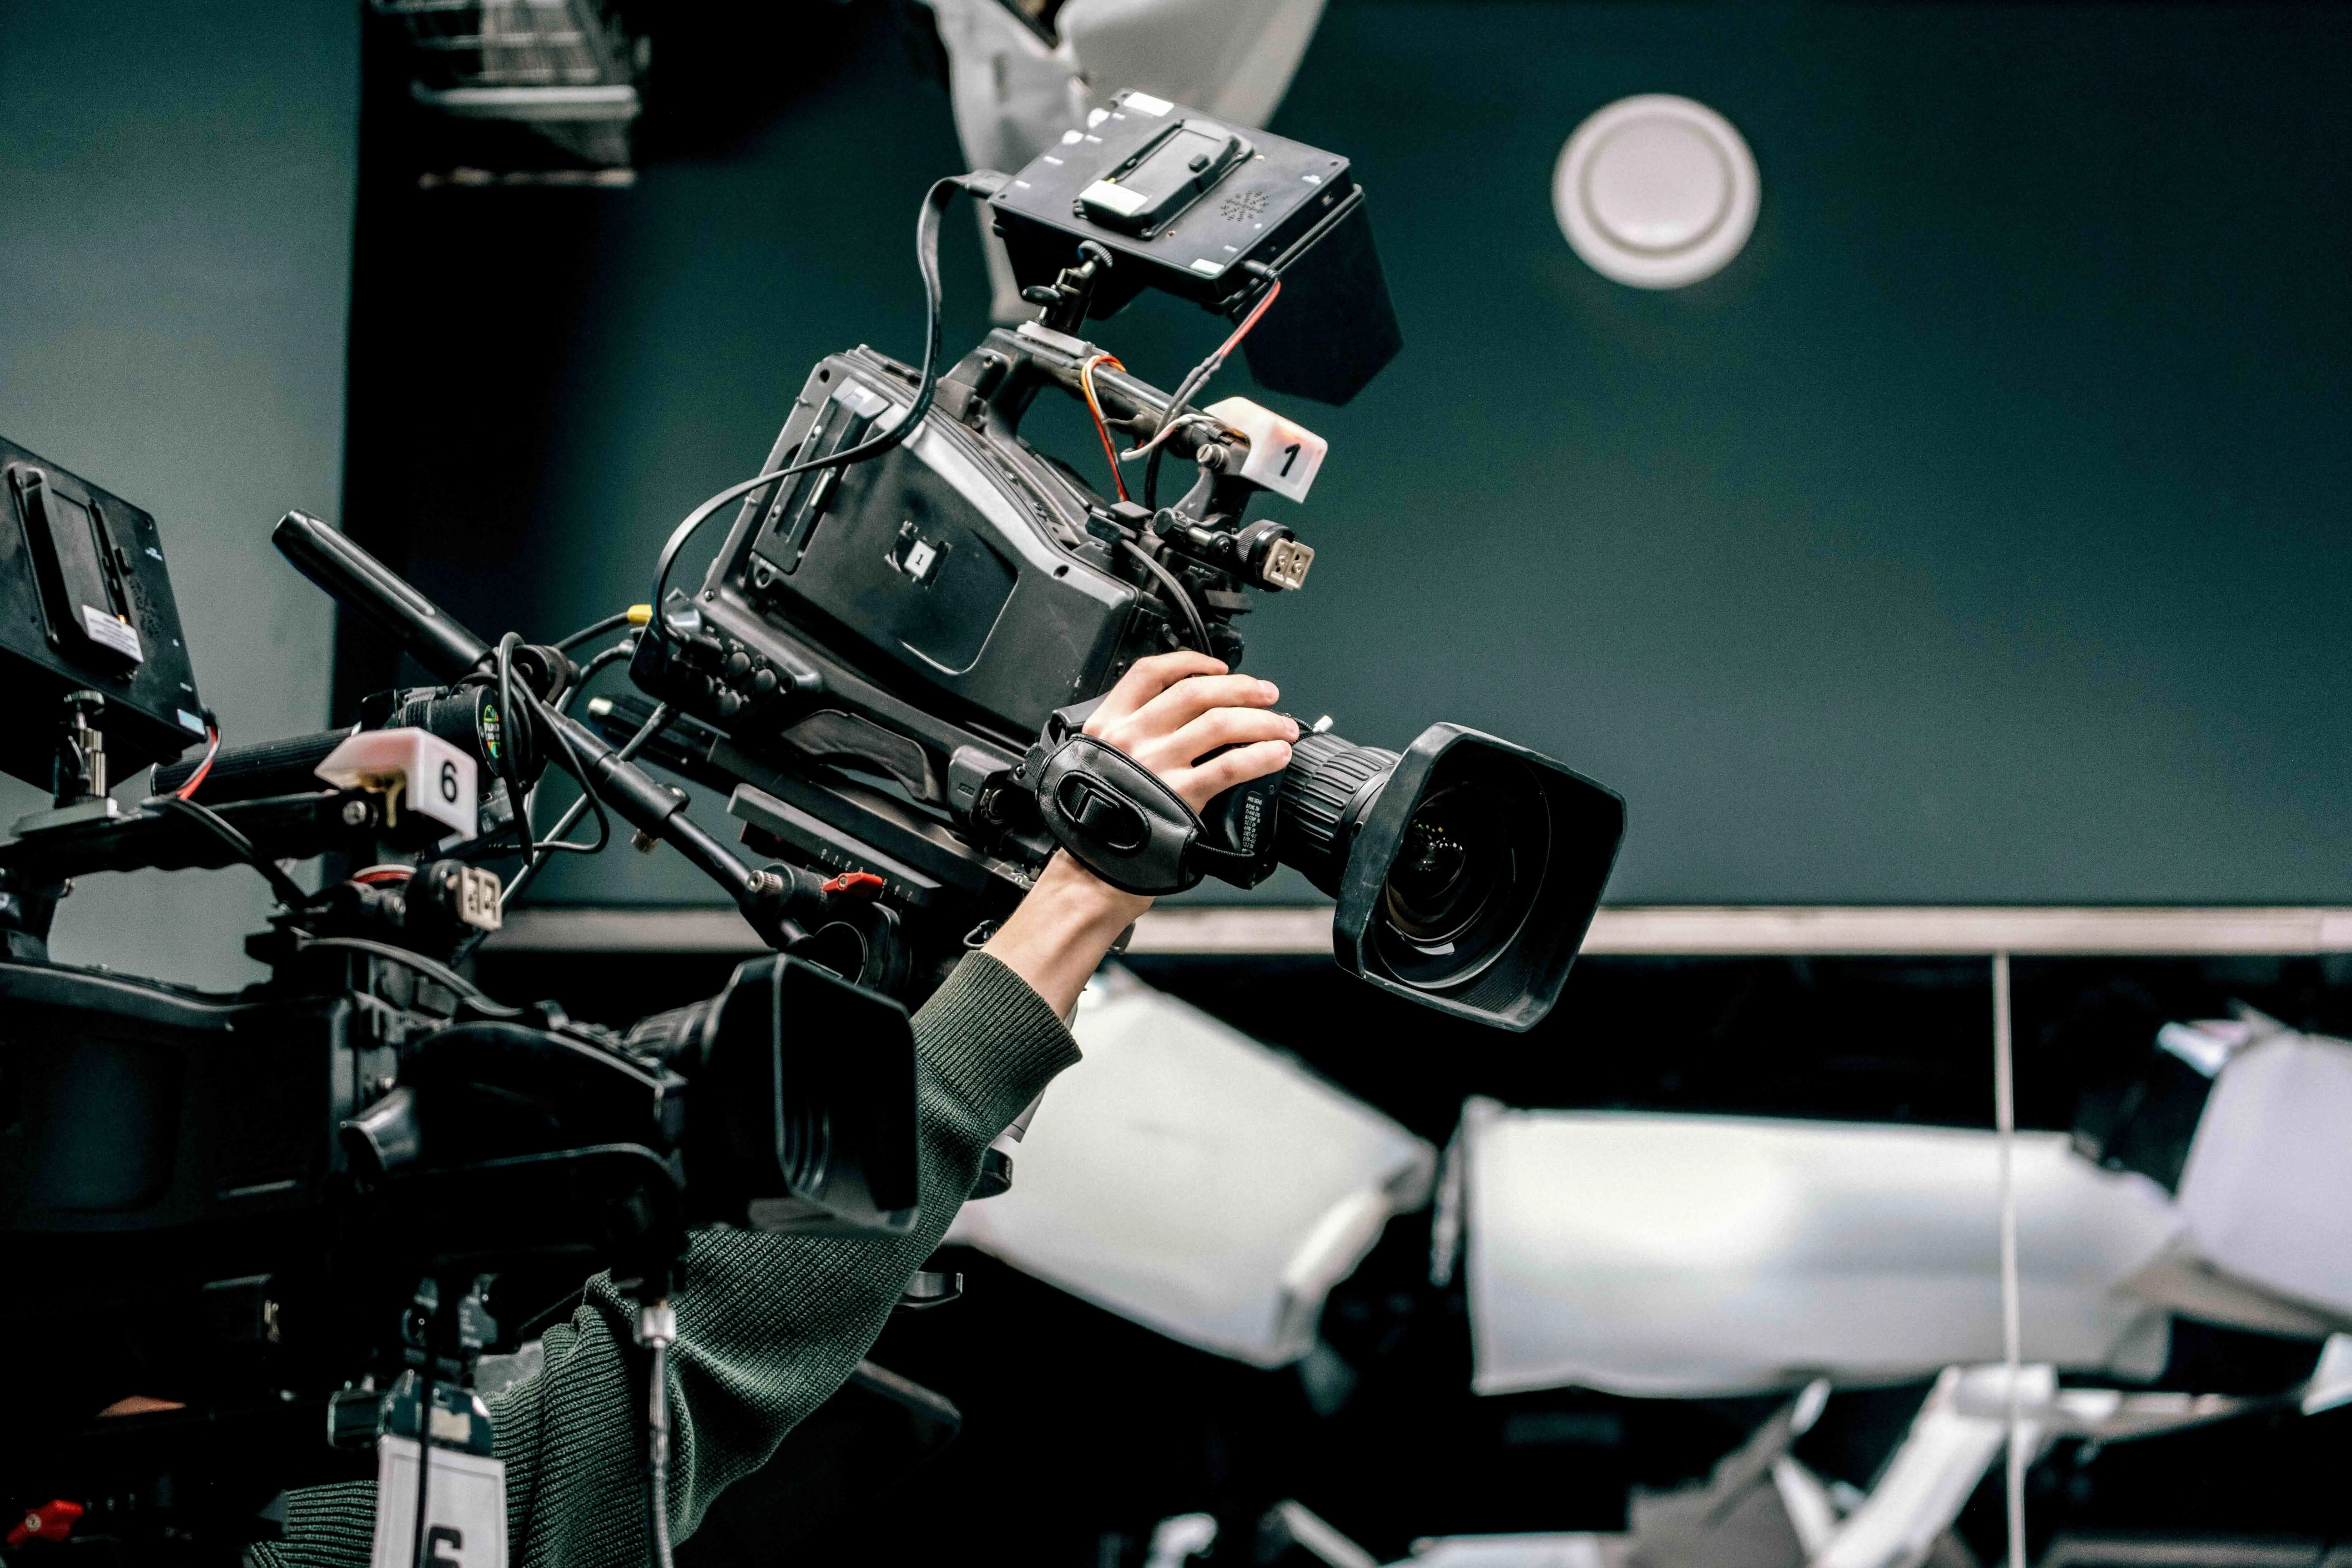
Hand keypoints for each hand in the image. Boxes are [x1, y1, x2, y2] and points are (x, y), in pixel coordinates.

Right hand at [983, 652, 1297, 1016]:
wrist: (1093, 873)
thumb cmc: (1100, 824)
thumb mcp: (1103, 765)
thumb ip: (1134, 739)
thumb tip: (1184, 722)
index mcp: (1108, 725)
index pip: (1150, 673)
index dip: (1191, 662)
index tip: (1219, 666)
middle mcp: (1130, 739)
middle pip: (1194, 693)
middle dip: (1241, 688)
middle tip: (1268, 694)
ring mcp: (1155, 765)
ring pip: (1219, 723)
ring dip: (1261, 721)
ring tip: (1283, 727)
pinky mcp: (1179, 795)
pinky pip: (1231, 765)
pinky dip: (1261, 756)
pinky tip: (1277, 755)